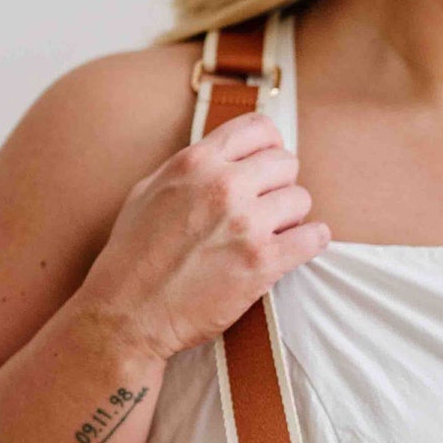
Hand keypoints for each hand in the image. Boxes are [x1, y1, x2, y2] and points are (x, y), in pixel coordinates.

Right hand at [79, 109, 329, 361]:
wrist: (127, 313)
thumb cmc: (132, 255)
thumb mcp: (149, 191)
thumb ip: (190, 168)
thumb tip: (221, 156)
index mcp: (196, 162)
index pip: (259, 129)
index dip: (268, 148)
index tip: (265, 169)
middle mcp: (224, 185)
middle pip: (286, 163)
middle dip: (279, 185)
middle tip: (265, 209)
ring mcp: (246, 223)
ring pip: (302, 199)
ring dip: (291, 217)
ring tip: (270, 234)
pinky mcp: (263, 261)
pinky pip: (314, 237)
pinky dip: (311, 242)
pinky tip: (295, 249)